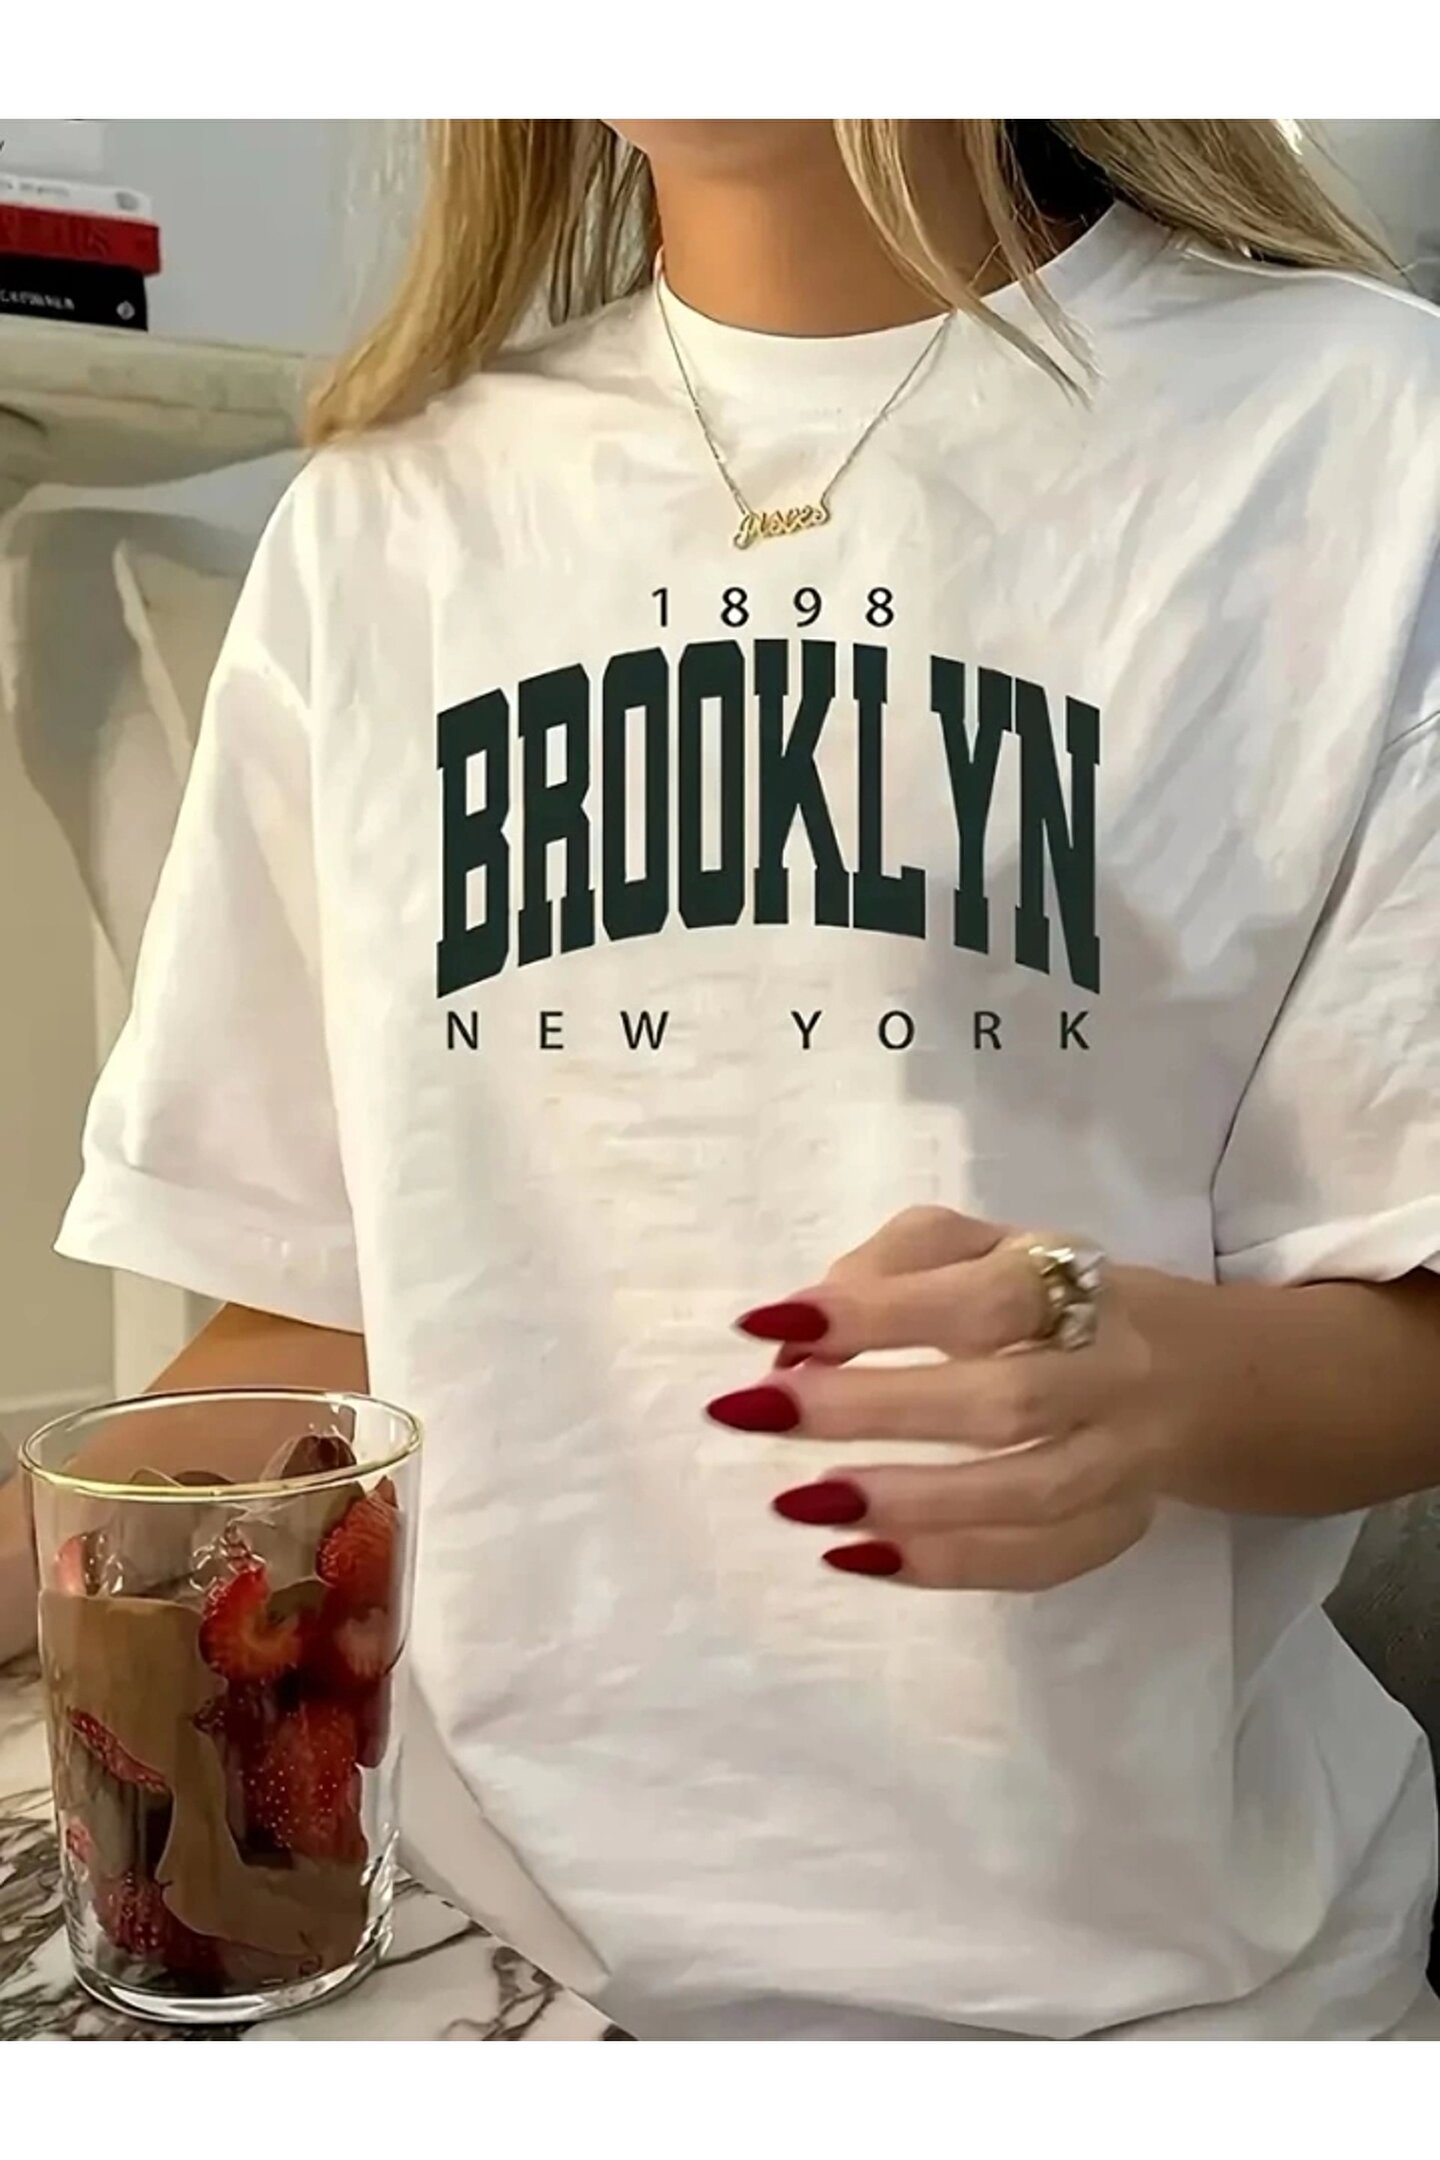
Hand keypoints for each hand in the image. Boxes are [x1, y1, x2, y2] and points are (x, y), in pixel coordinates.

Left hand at [706, 1207, 1167, 1590]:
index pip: (983, 1295)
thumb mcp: (983, 1249)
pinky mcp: (1121, 1527)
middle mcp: (1112, 1369)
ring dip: (912, 1502)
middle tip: (762, 1412)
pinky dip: (949, 1563)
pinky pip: (1040, 1561)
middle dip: (875, 1409)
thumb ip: (891, 1269)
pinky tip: (863, 1556)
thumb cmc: (1053, 1299)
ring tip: (804, 1500)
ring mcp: (1125, 1458)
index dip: (878, 1311)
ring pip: (1030, 1494)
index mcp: (1073, 1281)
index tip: (772, 1324)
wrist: (1205, 1373)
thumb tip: (796, 1342)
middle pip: (1006, 1400)